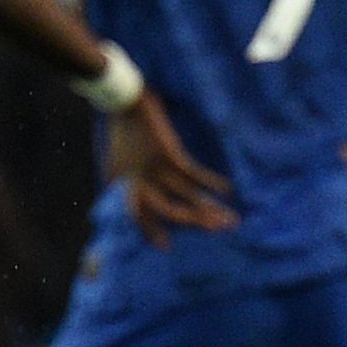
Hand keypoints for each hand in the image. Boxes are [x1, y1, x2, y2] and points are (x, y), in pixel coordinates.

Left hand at [109, 92, 233, 244]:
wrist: (121, 100)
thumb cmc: (122, 126)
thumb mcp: (118, 157)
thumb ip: (126, 176)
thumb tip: (135, 189)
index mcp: (122, 183)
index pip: (137, 215)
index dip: (151, 231)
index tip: (165, 247)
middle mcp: (137, 181)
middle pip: (167, 211)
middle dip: (193, 222)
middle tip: (215, 231)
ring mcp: (153, 168)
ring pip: (184, 197)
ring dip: (208, 209)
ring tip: (229, 219)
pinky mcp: (167, 154)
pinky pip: (193, 174)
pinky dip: (212, 182)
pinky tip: (228, 189)